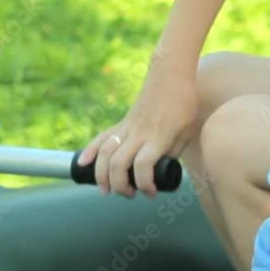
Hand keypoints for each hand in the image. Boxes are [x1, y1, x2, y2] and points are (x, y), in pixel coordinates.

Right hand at [77, 70, 198, 197]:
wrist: (170, 75)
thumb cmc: (185, 104)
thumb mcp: (187, 132)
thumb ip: (173, 152)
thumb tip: (162, 171)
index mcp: (158, 137)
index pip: (142, 166)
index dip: (144, 184)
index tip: (150, 193)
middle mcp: (139, 133)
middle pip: (118, 163)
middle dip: (119, 185)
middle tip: (129, 195)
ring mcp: (127, 127)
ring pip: (105, 152)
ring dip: (101, 175)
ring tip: (106, 190)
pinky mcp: (122, 122)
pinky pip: (101, 137)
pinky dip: (89, 151)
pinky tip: (82, 164)